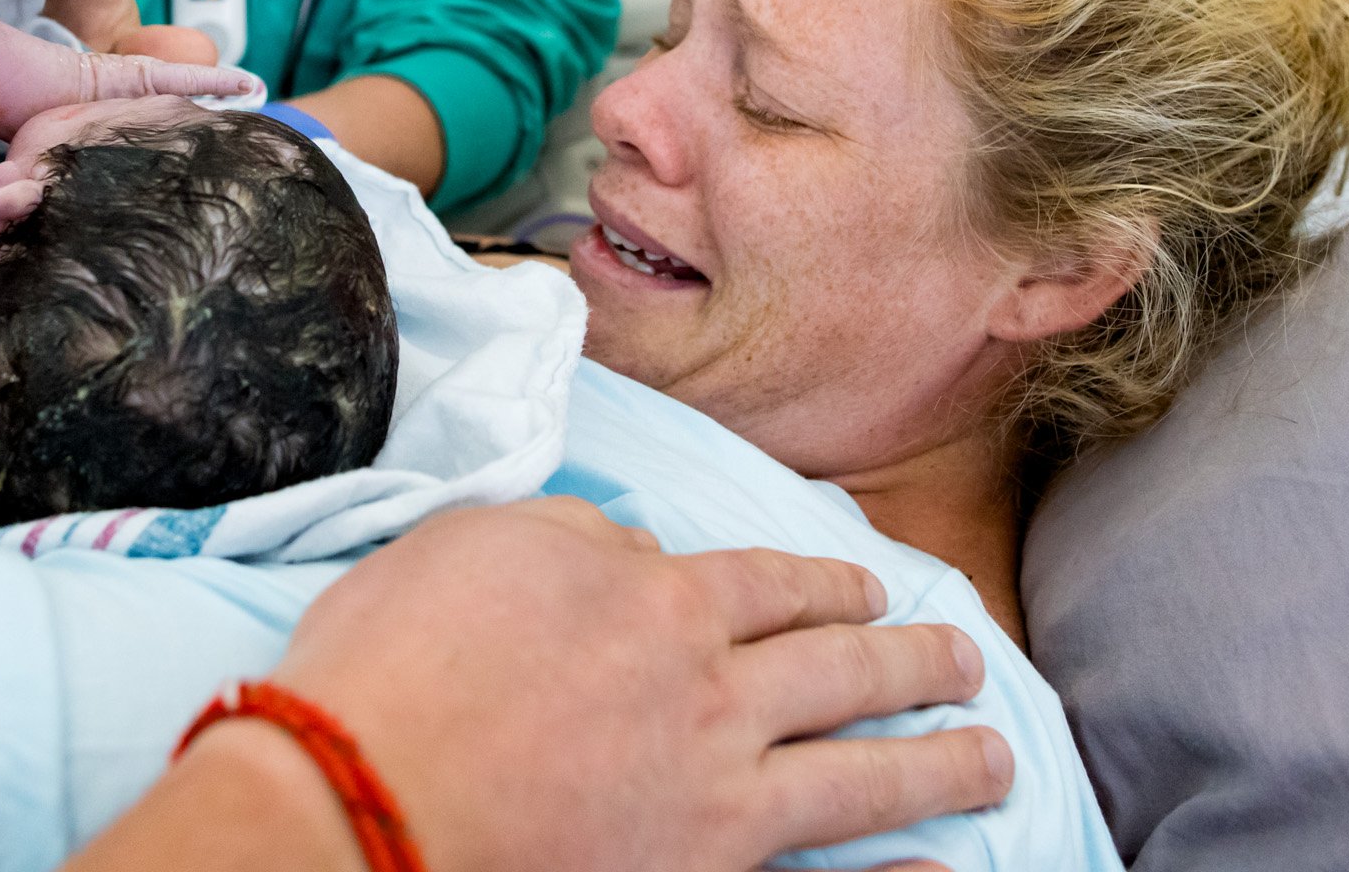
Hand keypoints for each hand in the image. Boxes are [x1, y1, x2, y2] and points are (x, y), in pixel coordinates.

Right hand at [263, 499, 1010, 871]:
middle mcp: (711, 699)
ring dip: (942, 764)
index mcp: (661, 605)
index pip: (774, 582)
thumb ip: (580, 541)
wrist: (353, 805)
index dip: (831, 580)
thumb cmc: (396, 666)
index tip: (870, 587)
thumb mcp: (480, 541)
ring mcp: (714, 807)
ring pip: (860, 775)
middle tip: (965, 658)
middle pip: (843, 671)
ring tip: (994, 756)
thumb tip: (641, 560)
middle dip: (914, 661)